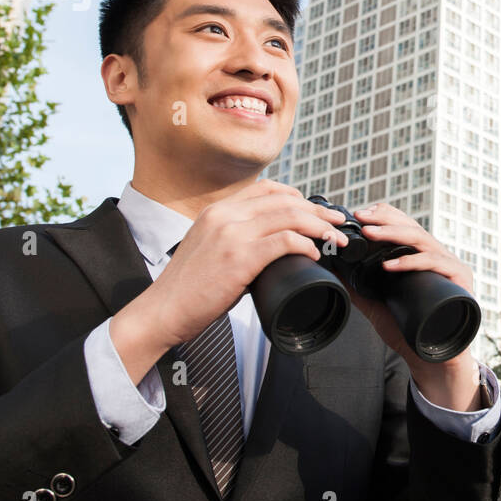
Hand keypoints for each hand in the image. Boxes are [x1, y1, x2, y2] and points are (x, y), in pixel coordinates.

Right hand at [110, 179, 349, 382]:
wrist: (161, 311)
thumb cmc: (187, 289)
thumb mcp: (209, 249)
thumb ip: (236, 240)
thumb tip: (272, 249)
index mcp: (218, 210)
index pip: (267, 189)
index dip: (298, 197)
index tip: (317, 210)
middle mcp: (224, 215)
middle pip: (285, 200)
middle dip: (319, 210)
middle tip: (338, 223)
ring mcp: (231, 233)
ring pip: (290, 216)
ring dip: (320, 226)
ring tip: (335, 239)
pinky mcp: (238, 257)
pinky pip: (284, 241)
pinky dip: (306, 245)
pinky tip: (314, 254)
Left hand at [345, 202, 485, 410]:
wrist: (434, 360)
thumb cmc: (410, 332)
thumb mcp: (377, 305)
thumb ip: (358, 288)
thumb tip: (332, 270)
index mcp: (421, 257)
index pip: (405, 225)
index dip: (384, 215)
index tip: (359, 215)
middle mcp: (437, 257)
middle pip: (412, 227)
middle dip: (384, 220)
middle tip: (360, 219)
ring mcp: (450, 266)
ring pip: (422, 239)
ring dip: (393, 234)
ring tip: (369, 234)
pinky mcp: (460, 281)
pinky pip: (434, 263)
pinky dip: (410, 261)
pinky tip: (389, 264)